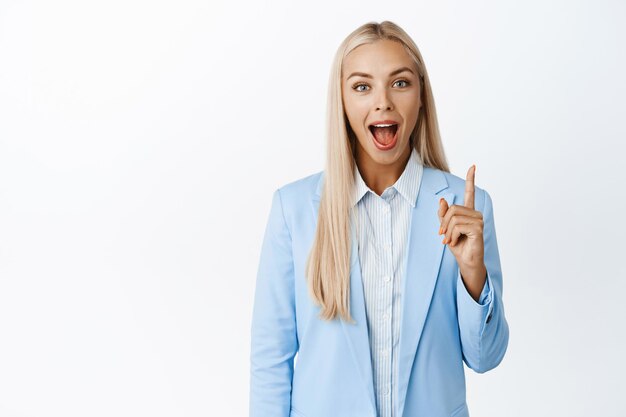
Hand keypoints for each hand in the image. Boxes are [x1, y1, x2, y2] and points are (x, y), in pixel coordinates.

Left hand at [438, 165, 486, 299]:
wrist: (466, 261)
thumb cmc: (457, 245)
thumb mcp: (446, 229)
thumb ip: (443, 215)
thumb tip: (442, 200)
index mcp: (468, 212)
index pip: (470, 193)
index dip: (471, 179)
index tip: (473, 166)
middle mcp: (475, 214)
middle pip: (452, 209)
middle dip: (443, 223)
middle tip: (443, 235)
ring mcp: (479, 221)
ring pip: (454, 218)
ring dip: (447, 231)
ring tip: (449, 240)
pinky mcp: (478, 229)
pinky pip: (458, 227)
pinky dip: (452, 236)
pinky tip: (455, 242)